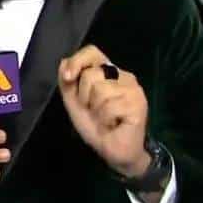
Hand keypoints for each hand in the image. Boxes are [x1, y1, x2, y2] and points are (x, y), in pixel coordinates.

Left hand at [58, 46, 150, 178]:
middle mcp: (123, 75)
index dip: (77, 61)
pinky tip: (113, 124)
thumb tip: (63, 62)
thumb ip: (68, 81)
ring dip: (96, 110)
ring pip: (100, 91)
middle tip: (94, 110)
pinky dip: (105, 119)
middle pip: (91, 74)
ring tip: (105, 118)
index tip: (68, 78)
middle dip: (84, 96)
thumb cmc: (95, 125)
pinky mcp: (138, 104)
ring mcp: (133, 89)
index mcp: (108, 71)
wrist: (113, 151)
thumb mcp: (74, 101)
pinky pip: (110, 107)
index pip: (92, 52)